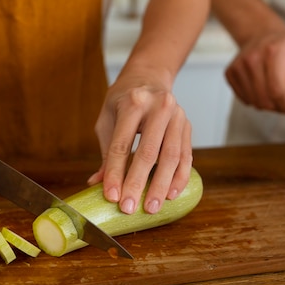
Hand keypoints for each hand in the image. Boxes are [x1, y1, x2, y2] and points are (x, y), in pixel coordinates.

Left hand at [90, 77, 191, 214]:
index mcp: (133, 102)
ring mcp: (177, 115)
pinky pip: (186, 156)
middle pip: (148, 152)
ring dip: (161, 185)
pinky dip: (179, 177)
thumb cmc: (124, 100)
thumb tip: (97, 183)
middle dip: (138, 183)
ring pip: (171, 156)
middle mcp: (158, 107)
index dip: (115, 172)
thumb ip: (105, 151)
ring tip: (152, 207)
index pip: (121, 144)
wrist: (149, 77)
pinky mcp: (187, 126)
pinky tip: (171, 194)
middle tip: (130, 207)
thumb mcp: (108, 119)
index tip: (111, 195)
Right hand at [226, 30, 284, 114]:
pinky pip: (244, 99)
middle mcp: (252, 58)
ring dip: (268, 104)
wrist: (262, 34)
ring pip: (255, 102)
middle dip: (280, 107)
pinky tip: (263, 88)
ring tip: (277, 91)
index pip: (278, 92)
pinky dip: (256, 100)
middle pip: (266, 101)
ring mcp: (239, 66)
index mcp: (274, 53)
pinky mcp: (230, 73)